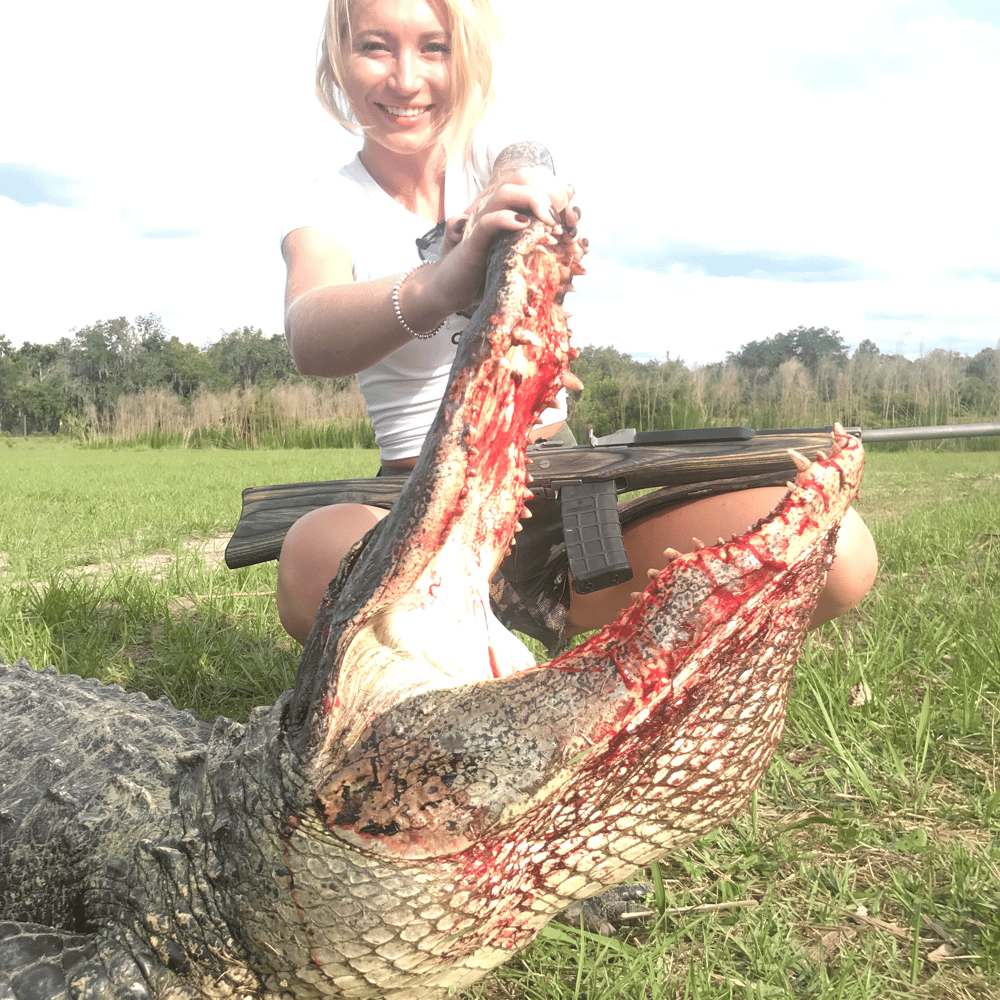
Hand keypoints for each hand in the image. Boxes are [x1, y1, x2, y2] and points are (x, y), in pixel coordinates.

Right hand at [431, 164, 579, 312]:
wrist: (453, 292)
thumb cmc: (488, 277)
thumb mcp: (524, 261)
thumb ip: (549, 250)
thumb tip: (582, 247)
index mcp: (509, 213)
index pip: (535, 186)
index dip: (557, 194)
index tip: (574, 218)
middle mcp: (496, 211)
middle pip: (522, 180)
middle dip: (549, 193)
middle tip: (566, 219)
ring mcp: (483, 223)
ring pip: (505, 192)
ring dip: (531, 200)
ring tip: (550, 221)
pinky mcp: (473, 242)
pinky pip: (488, 221)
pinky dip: (506, 219)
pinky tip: (523, 226)